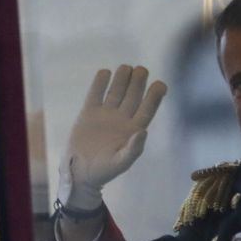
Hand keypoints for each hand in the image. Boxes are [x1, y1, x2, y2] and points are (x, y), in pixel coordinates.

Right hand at [58, 65, 167, 211]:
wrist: (80, 172)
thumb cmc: (104, 171)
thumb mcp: (120, 163)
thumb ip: (133, 149)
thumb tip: (143, 131)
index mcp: (134, 129)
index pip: (147, 109)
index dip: (155, 96)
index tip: (160, 84)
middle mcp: (122, 119)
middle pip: (133, 95)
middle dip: (138, 82)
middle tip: (141, 70)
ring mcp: (106, 114)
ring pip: (116, 91)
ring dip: (122, 79)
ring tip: (126, 68)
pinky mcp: (89, 112)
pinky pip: (95, 94)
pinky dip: (99, 83)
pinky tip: (105, 72)